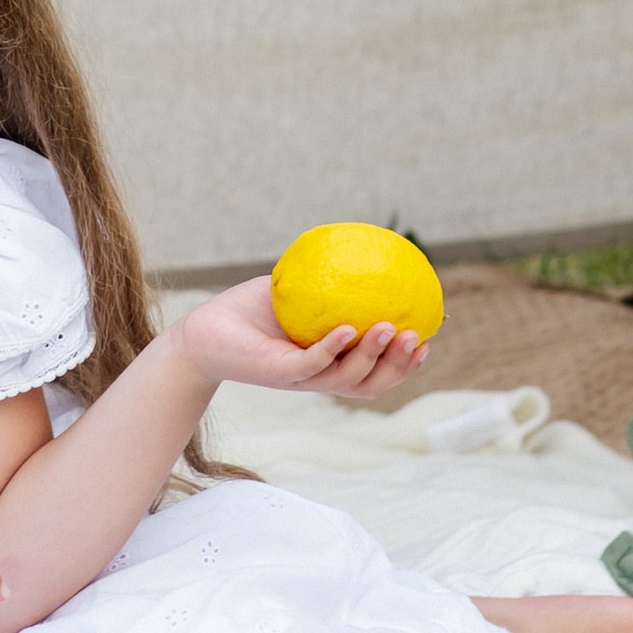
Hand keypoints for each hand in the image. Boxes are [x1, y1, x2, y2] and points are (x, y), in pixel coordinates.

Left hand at [172, 272, 426, 402]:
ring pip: (347, 378)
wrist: (203, 333)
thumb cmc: (250, 311)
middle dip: (401, 367)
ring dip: (374, 356)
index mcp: (330, 363)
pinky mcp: (277, 373)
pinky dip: (332, 348)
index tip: (428, 341)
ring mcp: (299, 378)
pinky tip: (348, 328)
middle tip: (420, 339)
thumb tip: (360, 249)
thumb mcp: (296, 291)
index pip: (376, 372)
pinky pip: (310, 363)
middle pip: (371, 384)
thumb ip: (326, 280)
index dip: (405, 365)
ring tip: (393, 329)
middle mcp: (319, 376)